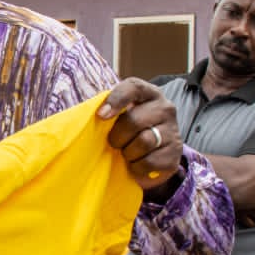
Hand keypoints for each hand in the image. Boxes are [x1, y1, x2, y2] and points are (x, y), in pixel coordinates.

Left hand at [97, 78, 182, 193]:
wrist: (150, 158)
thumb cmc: (126, 133)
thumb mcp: (116, 117)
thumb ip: (105, 110)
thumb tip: (79, 116)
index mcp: (148, 93)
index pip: (133, 87)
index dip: (116, 100)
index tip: (101, 115)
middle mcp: (165, 108)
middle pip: (134, 121)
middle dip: (117, 136)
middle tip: (114, 143)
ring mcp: (173, 131)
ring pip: (144, 142)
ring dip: (128, 153)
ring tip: (127, 153)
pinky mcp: (175, 155)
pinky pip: (149, 162)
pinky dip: (137, 167)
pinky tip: (137, 164)